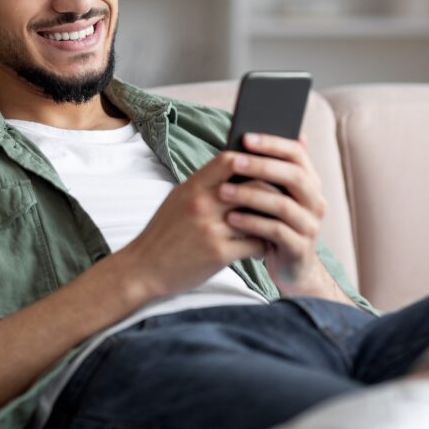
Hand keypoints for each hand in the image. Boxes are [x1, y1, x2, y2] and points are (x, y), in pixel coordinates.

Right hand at [120, 150, 266, 298]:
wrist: (143, 268)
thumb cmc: (165, 233)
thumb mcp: (179, 200)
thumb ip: (206, 185)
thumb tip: (237, 170)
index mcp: (193, 187)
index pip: (230, 159)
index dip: (253, 159)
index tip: (267, 165)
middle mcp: (202, 204)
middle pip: (254, 185)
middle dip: (274, 190)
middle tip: (286, 197)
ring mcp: (211, 229)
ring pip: (260, 215)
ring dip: (273, 220)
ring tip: (279, 223)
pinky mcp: (218, 254)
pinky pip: (255, 244)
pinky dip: (263, 246)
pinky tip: (264, 247)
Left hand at [217, 133, 346, 301]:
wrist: (290, 269)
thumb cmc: (273, 225)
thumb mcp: (271, 197)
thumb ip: (265, 173)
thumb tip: (246, 137)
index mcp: (309, 183)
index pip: (297, 154)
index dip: (273, 143)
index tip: (245, 137)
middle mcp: (315, 201)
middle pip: (294, 176)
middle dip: (262, 166)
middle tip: (233, 161)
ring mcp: (310, 226)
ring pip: (283, 204)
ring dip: (251, 195)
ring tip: (223, 192)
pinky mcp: (300, 248)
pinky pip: (277, 231)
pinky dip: (252, 222)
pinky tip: (231, 218)